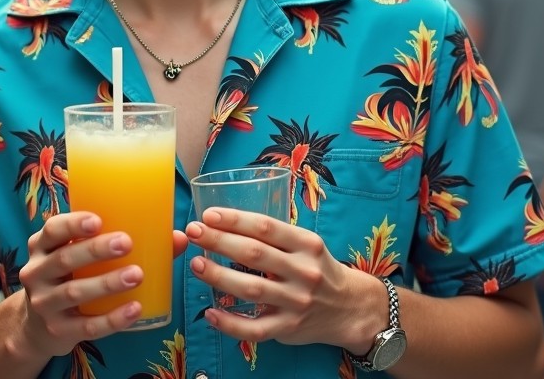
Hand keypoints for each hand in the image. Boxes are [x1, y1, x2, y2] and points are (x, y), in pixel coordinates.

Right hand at [16, 213, 189, 359]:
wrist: (38, 325)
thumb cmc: (71, 276)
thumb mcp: (81, 256)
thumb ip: (120, 241)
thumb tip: (177, 237)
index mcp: (43, 246)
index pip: (52, 230)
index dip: (73, 224)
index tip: (98, 220)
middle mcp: (37, 273)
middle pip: (64, 259)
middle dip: (95, 250)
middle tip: (127, 243)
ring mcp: (45, 304)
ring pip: (75, 293)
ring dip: (107, 283)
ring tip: (136, 274)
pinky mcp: (58, 331)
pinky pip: (87, 326)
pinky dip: (112, 319)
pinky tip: (135, 309)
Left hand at [186, 208, 372, 349]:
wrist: (350, 308)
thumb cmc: (319, 269)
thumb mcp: (307, 245)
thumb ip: (275, 237)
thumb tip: (226, 223)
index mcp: (307, 244)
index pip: (266, 227)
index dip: (235, 219)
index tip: (209, 215)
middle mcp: (303, 272)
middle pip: (254, 254)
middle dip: (219, 241)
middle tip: (193, 232)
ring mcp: (296, 302)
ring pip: (251, 288)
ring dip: (219, 276)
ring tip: (196, 264)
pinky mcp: (289, 328)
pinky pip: (255, 329)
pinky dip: (230, 323)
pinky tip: (210, 313)